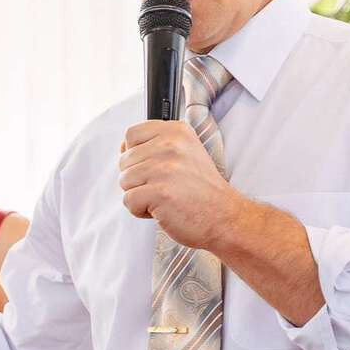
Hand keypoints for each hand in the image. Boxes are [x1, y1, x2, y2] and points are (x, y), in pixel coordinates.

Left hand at [119, 119, 242, 250]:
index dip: (134, 154)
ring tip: (164, 198)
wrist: (224, 218)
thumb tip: (124, 147)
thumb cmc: (203, 191)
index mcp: (176, 131)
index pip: (132, 134)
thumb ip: (158, 144)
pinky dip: (141, 211)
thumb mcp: (187, 152)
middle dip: (138, 179)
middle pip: (124, 160)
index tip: (150, 167)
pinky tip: (162, 209)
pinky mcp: (159, 192)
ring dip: (139, 195)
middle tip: (164, 187)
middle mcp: (170, 145)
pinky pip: (129, 201)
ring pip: (124, 181)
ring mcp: (164, 168)